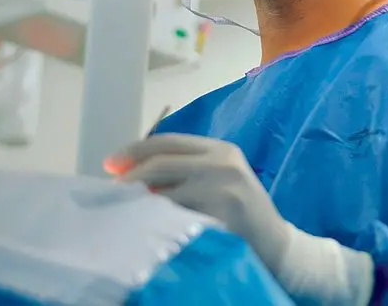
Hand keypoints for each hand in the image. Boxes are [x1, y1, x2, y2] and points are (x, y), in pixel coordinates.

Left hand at [104, 133, 291, 274]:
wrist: (278, 246)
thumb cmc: (242, 212)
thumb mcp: (221, 178)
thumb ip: (187, 169)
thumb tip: (132, 172)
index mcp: (221, 149)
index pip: (168, 141)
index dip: (135, 150)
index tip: (111, 164)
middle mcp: (222, 164)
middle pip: (161, 163)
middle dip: (130, 176)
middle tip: (109, 189)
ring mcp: (222, 192)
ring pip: (164, 193)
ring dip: (140, 203)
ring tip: (126, 211)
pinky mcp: (220, 219)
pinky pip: (176, 220)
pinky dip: (158, 224)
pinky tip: (149, 229)